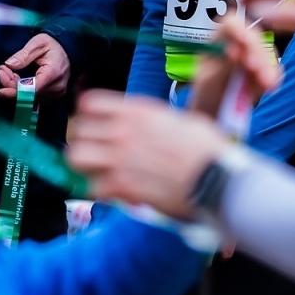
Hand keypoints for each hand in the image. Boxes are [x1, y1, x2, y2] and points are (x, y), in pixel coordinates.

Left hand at [0, 33, 70, 98]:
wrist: (68, 48)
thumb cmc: (53, 44)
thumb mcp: (37, 43)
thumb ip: (23, 55)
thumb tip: (9, 64)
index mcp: (53, 73)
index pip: (31, 90)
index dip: (14, 90)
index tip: (0, 84)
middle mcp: (57, 87)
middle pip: (28, 95)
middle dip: (11, 84)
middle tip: (1, 70)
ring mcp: (57, 92)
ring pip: (30, 97)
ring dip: (15, 87)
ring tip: (7, 71)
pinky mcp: (54, 94)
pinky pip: (34, 96)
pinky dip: (22, 89)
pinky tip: (16, 78)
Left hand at [67, 90, 228, 218]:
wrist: (217, 181)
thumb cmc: (209, 150)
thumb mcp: (184, 120)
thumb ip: (159, 120)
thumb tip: (157, 125)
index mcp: (137, 111)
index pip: (89, 103)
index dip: (87, 114)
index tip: (92, 123)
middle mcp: (123, 131)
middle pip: (78, 131)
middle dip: (85, 141)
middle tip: (96, 151)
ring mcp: (119, 159)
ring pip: (76, 157)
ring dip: (85, 165)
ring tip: (98, 171)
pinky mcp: (122, 187)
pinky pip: (93, 187)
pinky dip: (101, 191)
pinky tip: (115, 192)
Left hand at [187, 15, 282, 120]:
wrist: (216, 116)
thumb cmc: (206, 96)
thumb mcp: (210, 82)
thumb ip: (224, 67)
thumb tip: (237, 51)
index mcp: (218, 41)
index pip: (230, 24)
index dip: (239, 29)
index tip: (244, 42)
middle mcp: (238, 45)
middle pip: (254, 36)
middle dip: (257, 51)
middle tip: (254, 68)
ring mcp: (253, 57)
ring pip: (268, 51)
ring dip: (267, 66)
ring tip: (265, 83)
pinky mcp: (264, 72)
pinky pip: (275, 69)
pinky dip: (273, 76)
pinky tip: (269, 86)